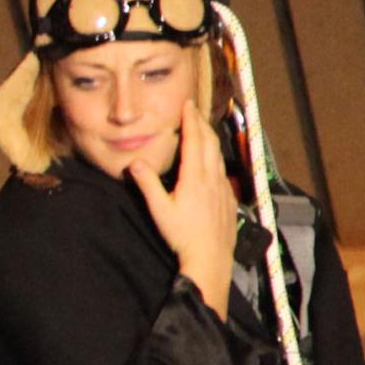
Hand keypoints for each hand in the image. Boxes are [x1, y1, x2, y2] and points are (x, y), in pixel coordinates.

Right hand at [128, 101, 234, 310]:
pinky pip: (223, 173)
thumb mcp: (160, 211)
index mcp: (194, 177)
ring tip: (203, 131)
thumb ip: (147, 185)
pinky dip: (217, 160)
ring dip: (210, 140)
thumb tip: (135, 163)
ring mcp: (223, 189)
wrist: (210, 259)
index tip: (187, 104)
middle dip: (201, 123)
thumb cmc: (184, 237)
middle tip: (194, 111)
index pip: (193, 139)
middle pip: (209, 142)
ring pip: (218, 156)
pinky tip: (213, 164)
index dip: (190, 119)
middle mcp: (212, 178)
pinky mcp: (230, 200)